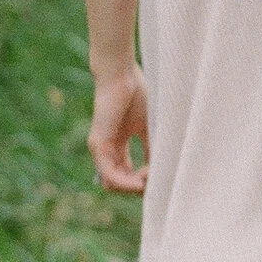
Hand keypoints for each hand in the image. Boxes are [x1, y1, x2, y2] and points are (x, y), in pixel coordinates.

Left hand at [87, 61, 150, 193]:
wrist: (121, 75)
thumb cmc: (136, 94)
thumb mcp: (149, 126)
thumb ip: (152, 148)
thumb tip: (162, 169)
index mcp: (118, 146)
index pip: (126, 175)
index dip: (144, 180)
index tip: (161, 174)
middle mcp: (107, 151)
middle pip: (118, 184)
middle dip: (139, 187)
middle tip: (158, 178)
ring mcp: (100, 149)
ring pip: (112, 184)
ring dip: (133, 187)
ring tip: (152, 178)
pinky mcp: (98, 145)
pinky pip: (109, 175)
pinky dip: (126, 181)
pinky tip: (142, 178)